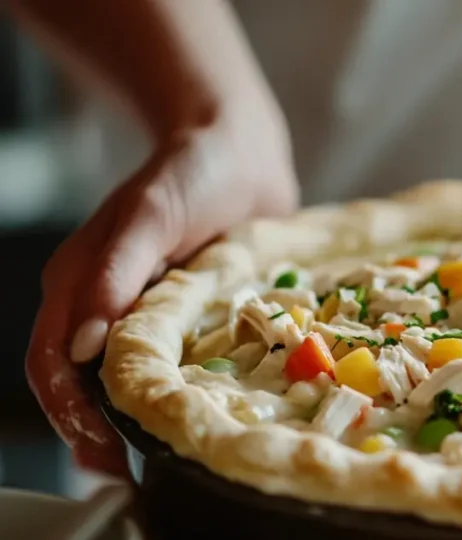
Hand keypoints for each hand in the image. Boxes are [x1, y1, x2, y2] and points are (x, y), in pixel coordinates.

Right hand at [25, 114, 298, 475]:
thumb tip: (86, 343)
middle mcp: (107, 304)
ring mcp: (148, 312)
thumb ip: (117, 271)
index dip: (69, 413)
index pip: (54, 363)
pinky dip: (177, 391)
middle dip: (97, 431)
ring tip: (161, 454)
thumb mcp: (153, 214)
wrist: (242, 152)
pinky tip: (196, 416)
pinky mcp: (188, 314)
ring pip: (129, 378)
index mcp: (80, 282)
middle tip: (127, 470)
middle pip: (84, 382)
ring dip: (135, 417)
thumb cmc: (193, 171)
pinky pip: (176, 362)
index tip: (99, 452)